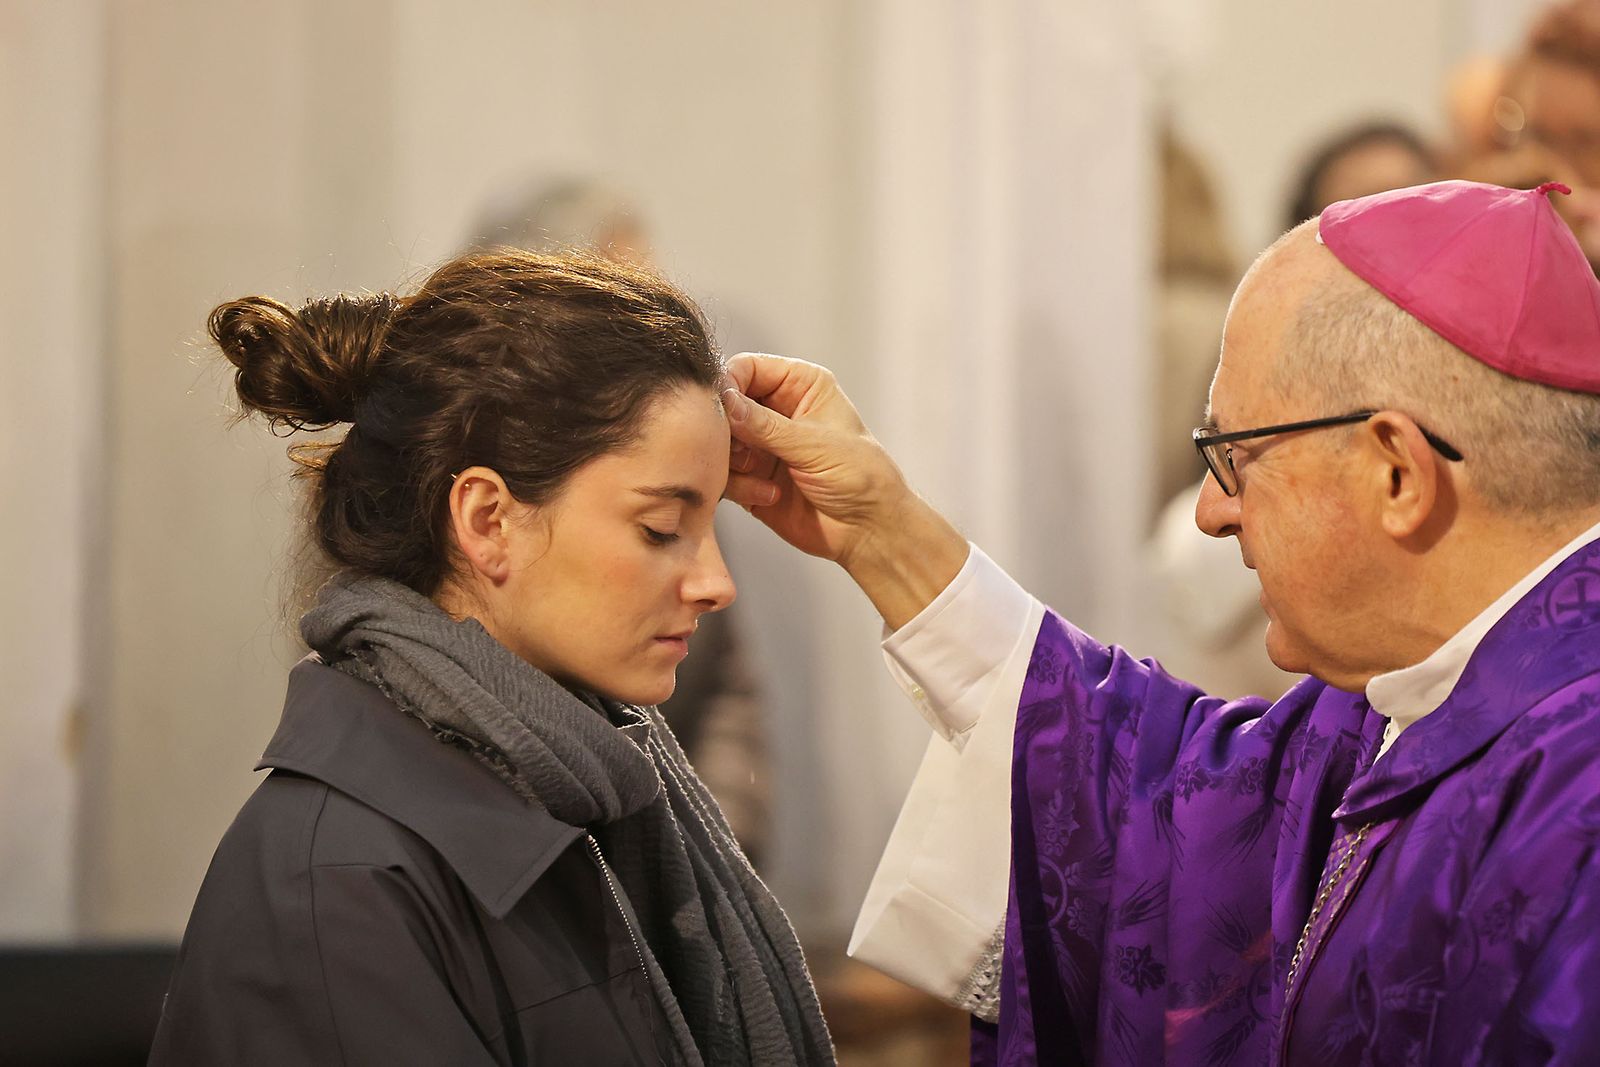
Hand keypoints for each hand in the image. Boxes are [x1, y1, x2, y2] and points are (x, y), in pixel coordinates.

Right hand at [721, 353, 967, 627]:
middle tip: (738, 448)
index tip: (720, 407)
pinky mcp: (751, 479)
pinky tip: (770, 496)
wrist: (868, 530)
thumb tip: (724, 402)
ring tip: (761, 475)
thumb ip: (765, 425)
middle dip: (726, 429)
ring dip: (732, 461)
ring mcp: (762, 446)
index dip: (728, 384)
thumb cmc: (861, 478)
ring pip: (718, 442)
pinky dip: (739, 486)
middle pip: (725, 405)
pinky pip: (723, 475)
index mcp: (800, 386)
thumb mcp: (814, 444)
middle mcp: (776, 411)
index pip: (747, 368)